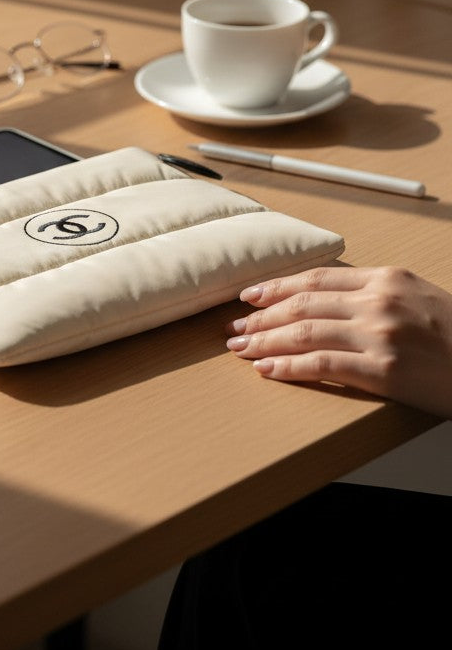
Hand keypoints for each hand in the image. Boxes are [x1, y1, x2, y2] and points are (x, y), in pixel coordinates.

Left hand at [225, 265, 451, 419]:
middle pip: (302, 305)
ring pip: (303, 332)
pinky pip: (322, 365)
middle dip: (260, 317)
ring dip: (264, 341)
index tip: (248, 297)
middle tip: (232, 329)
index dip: (276, 288)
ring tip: (240, 350)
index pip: (316, 279)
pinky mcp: (383, 371)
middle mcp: (378, 301)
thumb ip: (373, 293)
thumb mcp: (416, 296)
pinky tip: (266, 370)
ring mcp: (379, 335)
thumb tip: (322, 300)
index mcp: (386, 278)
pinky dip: (288, 367)